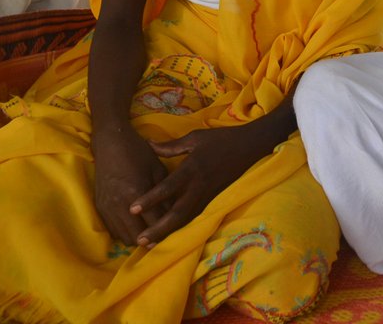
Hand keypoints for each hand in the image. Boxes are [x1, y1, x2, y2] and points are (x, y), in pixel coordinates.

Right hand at [92, 126, 168, 245]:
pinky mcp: (100, 207)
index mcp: (137, 192)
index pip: (154, 222)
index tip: (174, 235)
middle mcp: (120, 203)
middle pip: (138, 236)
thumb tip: (174, 214)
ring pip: (124, 237)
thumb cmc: (138, 153)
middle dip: (151, 239)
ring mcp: (108, 207)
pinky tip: (134, 226)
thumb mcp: (158, 169)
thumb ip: (165, 194)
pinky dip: (125, 232)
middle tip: (161, 237)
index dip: (165, 231)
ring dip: (137, 238)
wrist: (110, 143)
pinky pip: (113, 230)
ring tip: (148, 233)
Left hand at [129, 126, 268, 246]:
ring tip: (153, 245)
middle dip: (158, 228)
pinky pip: (197, 217)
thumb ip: (171, 146)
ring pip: (188, 220)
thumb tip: (149, 145)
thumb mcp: (195, 137)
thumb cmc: (221, 139)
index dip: (150, 199)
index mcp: (192, 169)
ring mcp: (209, 196)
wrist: (250, 146)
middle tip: (140, 241)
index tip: (132, 209)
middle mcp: (199, 186)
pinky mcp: (215, 200)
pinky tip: (173, 237)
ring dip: (170, 234)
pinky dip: (184, 228)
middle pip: (177, 213)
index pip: (167, 187)